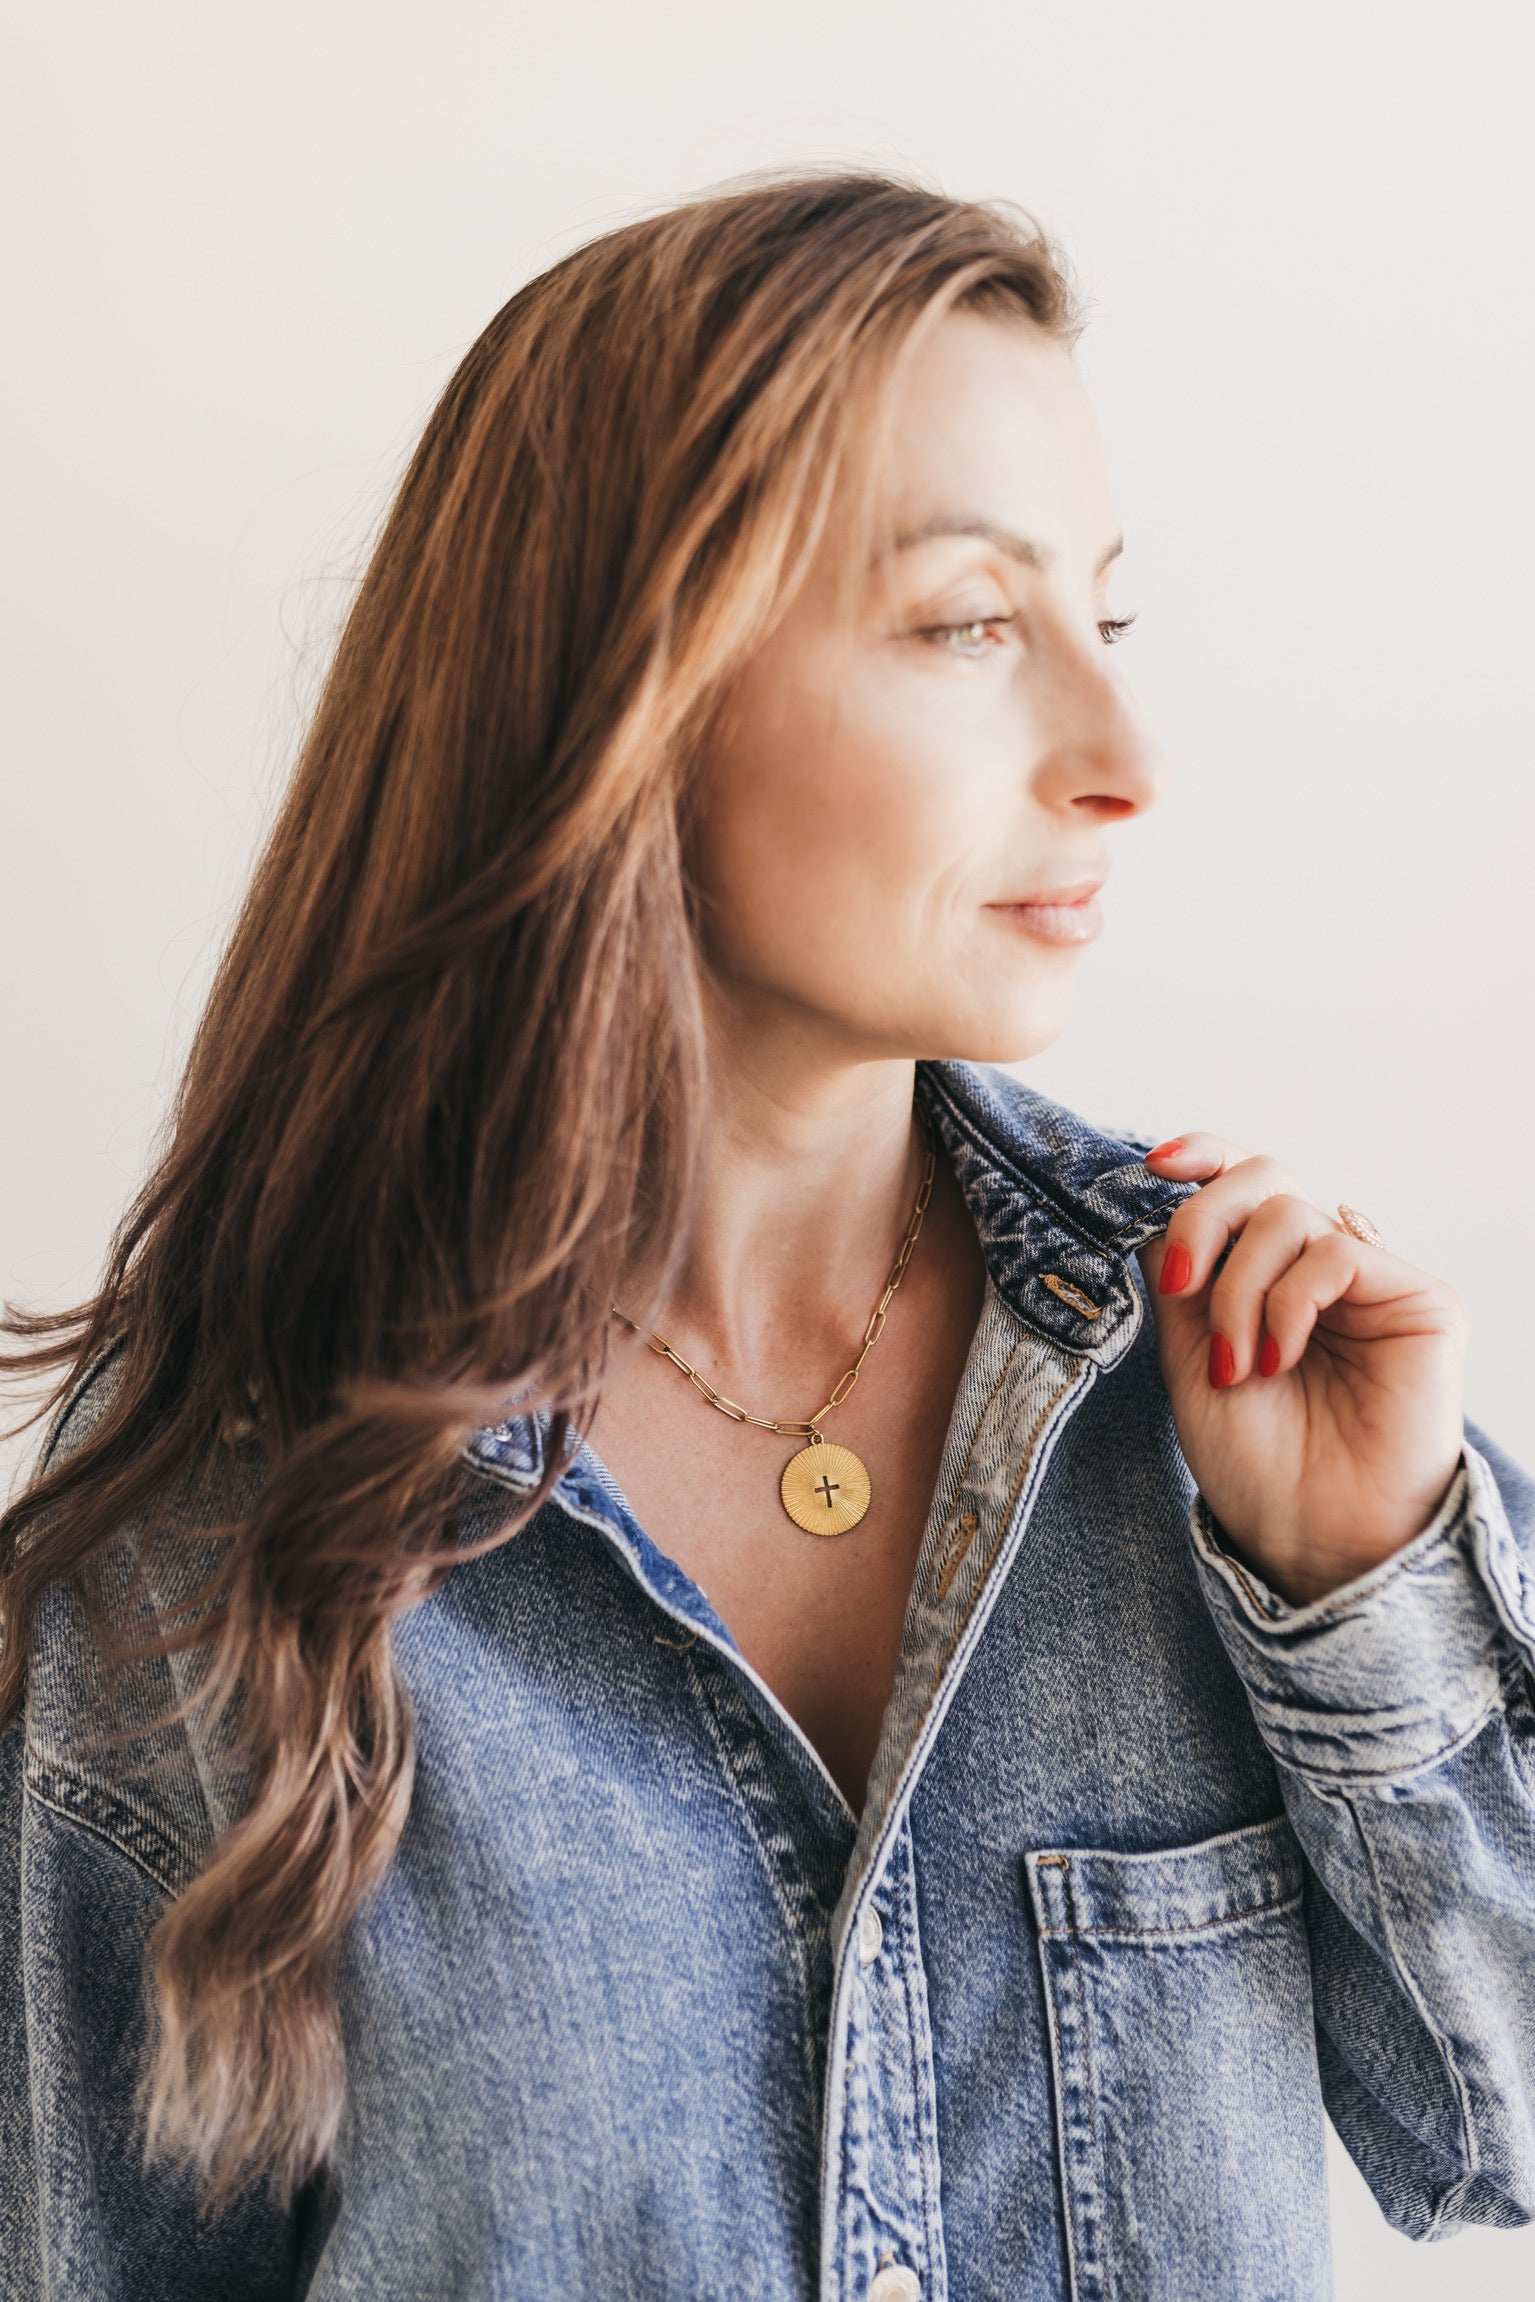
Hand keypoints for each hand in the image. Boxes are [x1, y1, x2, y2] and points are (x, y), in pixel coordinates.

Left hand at [1137, 1134, 1467, 1606]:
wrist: (1307, 1537)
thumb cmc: (1255, 1461)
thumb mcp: (1189, 1356)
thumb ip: (1179, 1277)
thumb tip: (1154, 1204)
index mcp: (1269, 1275)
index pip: (1244, 1184)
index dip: (1202, 1156)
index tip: (1152, 1165)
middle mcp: (1323, 1268)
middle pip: (1264, 1177)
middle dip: (1205, 1219)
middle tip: (1180, 1288)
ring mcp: (1373, 1281)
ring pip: (1288, 1214)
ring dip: (1240, 1290)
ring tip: (1239, 1365)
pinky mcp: (1422, 1300)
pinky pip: (1336, 1250)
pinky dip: (1288, 1302)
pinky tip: (1278, 1360)